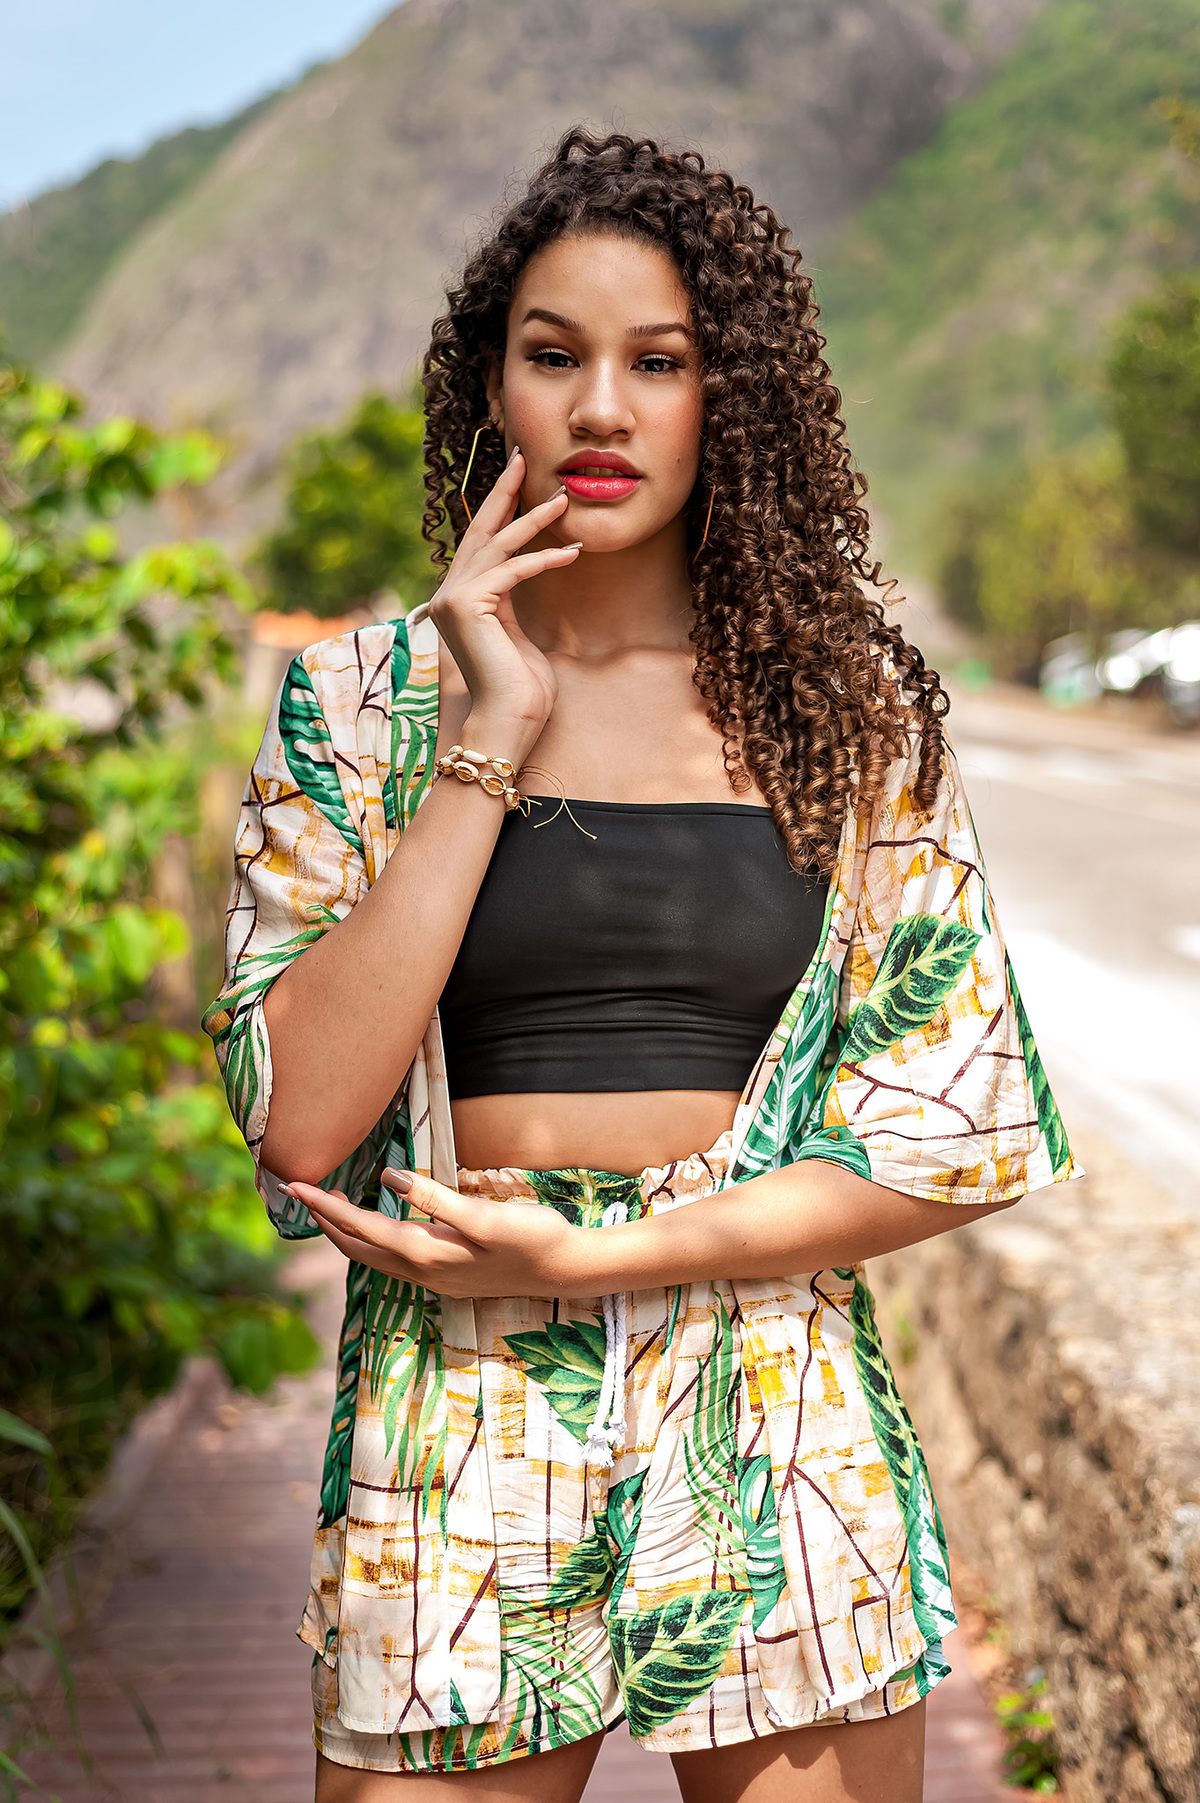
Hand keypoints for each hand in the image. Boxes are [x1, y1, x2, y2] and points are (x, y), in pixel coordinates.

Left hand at [278, 1167, 596, 1298]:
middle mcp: (423, 1272)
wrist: (564, 1270)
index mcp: (426, 1253)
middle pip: (358, 1247)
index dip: (326, 1206)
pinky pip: (393, 1262)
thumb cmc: (530, 1237)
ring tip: (329, 1209)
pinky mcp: (447, 1278)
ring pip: (374, 1258)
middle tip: (300, 1192)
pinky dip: (372, 1244)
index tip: (296, 1185)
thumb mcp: (485, 1214)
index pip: (363, 1226)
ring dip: (346, 1235)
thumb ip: (435, 1199)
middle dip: (325, 1221)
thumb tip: (389, 1179)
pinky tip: (377, 1232)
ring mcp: (434, 1280)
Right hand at [429, 449, 577, 757]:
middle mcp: (450, 595)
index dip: (499, 510)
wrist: (507, 723)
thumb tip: (524, 572)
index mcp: (461, 599)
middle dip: (503, 492)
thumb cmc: (519, 689)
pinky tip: (572, 551)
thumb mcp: (517, 634)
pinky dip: (544, 559)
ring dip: (533, 519)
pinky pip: (513, 572)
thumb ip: (511, 602)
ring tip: (563, 500)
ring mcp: (453, 599)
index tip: (519, 480)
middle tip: (523, 458)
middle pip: (480, 531)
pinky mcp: (468, 607)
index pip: (481, 545)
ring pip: (497, 546)